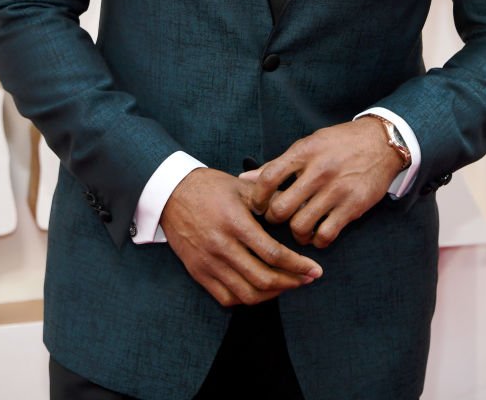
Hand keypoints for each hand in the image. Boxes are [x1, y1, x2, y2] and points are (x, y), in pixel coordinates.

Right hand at [159, 167, 322, 306]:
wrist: (171, 193)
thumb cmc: (210, 187)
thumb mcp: (241, 186)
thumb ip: (270, 198)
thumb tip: (299, 207)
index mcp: (235, 222)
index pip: (273, 253)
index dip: (298, 265)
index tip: (314, 270)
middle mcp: (221, 246)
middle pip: (262, 278)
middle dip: (291, 282)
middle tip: (307, 279)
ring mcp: (208, 263)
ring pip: (246, 294)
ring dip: (272, 294)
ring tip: (287, 285)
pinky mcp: (198, 272)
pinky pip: (226, 298)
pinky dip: (246, 299)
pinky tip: (260, 290)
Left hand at [240, 119, 403, 248]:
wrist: (381, 143)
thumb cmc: (339, 143)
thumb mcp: (308, 145)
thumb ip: (277, 164)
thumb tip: (244, 177)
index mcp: (304, 152)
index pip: (269, 177)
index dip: (257, 197)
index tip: (257, 205)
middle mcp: (319, 171)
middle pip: (281, 208)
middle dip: (274, 219)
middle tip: (278, 218)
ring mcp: (336, 190)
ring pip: (301, 226)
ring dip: (296, 233)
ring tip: (299, 228)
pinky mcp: (352, 207)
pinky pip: (325, 235)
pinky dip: (317, 240)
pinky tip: (318, 233)